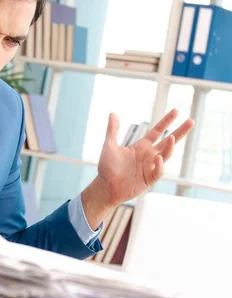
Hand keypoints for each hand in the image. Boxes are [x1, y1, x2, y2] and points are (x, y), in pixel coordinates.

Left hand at [82, 109, 194, 228]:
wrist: (105, 186)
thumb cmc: (107, 167)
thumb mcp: (109, 146)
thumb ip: (112, 130)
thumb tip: (113, 113)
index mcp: (141, 146)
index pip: (157, 131)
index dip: (166, 121)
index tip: (176, 111)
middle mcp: (148, 155)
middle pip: (168, 142)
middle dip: (180, 132)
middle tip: (191, 121)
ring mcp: (150, 167)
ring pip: (165, 155)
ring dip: (169, 147)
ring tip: (171, 138)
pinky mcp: (149, 179)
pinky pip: (158, 172)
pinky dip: (159, 166)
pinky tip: (157, 159)